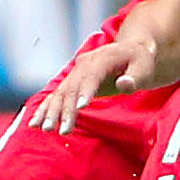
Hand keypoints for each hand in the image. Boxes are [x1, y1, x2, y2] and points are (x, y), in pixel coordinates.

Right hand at [29, 34, 162, 133]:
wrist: (131, 50)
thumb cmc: (141, 61)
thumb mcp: (145, 67)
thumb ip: (135, 77)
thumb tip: (123, 84)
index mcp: (102, 58)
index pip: (91, 75)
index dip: (85, 90)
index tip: (80, 108)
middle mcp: (84, 63)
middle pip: (71, 87)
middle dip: (64, 109)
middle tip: (59, 129)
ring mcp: (76, 72)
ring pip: (60, 93)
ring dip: (51, 111)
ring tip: (45, 129)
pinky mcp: (73, 82)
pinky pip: (56, 96)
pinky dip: (45, 109)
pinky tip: (34, 124)